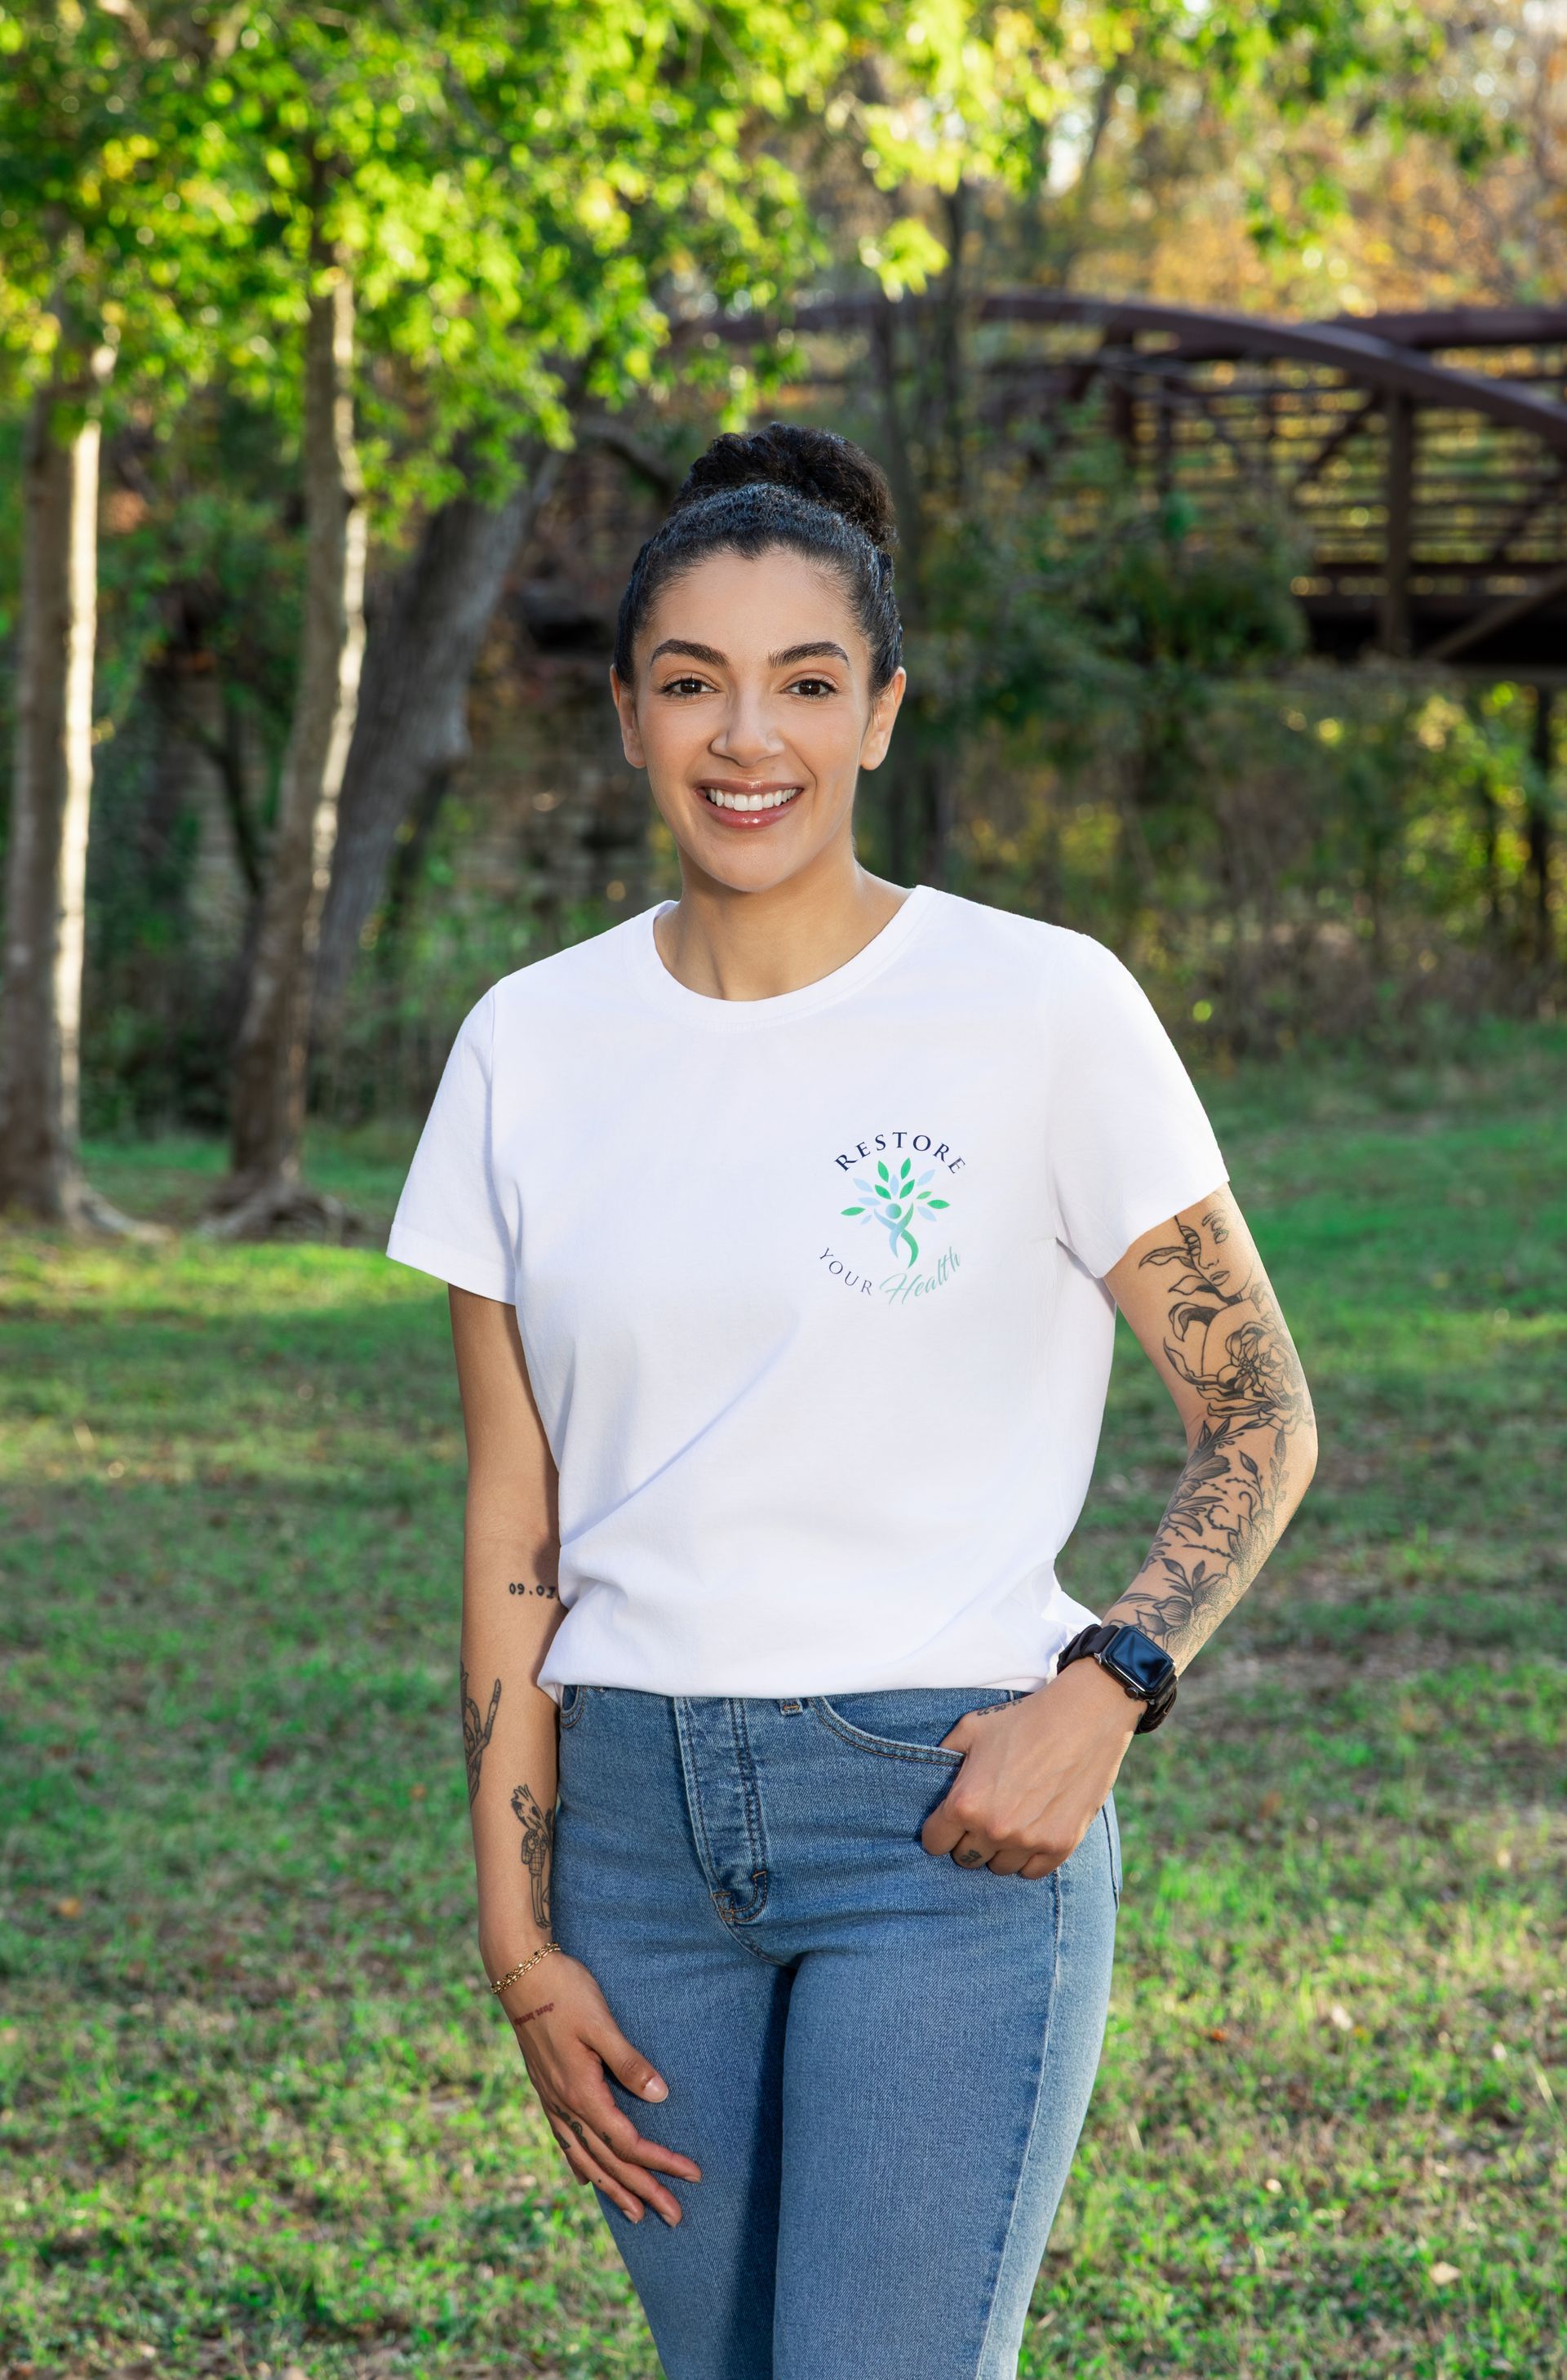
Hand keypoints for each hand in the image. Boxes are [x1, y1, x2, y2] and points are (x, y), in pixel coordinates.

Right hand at [499, 1952, 701, 2223]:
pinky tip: (584, 2178)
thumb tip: (660, 2097)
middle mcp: (565, 2106)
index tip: (692, 2175)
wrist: (521, 1975)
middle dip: (643, 2190)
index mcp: (582, 2093)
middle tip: (675, 2217)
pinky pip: (564, 2141)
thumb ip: (629, 2062)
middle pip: (610, 2162)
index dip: (661, 2162)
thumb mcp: (602, 2024)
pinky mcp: (545, 2090)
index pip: (629, 2142)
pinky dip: (579, 2165)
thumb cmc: (565, 1992)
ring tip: (635, 2214)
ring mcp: (552, 2101)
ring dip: (613, 2188)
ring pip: (585, 2159)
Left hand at [921, 1658, 1140, 1877]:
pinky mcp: (1060, 1846)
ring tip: (1009, 1821)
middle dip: (968, 1839)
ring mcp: (1029, 1841)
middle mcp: (994, 1829)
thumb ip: (943, 1758)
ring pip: (999, 1868)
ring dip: (999, 1850)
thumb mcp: (970, 1728)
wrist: (1083, 1717)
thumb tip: (931, 1780)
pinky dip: (1028, 1857)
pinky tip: (1031, 1831)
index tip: (950, 1819)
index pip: (934, 1843)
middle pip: (965, 1858)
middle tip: (983, 1815)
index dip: (940, 1829)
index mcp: (965, 1803)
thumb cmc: (1023, 1720)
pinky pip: (1031, 1872)